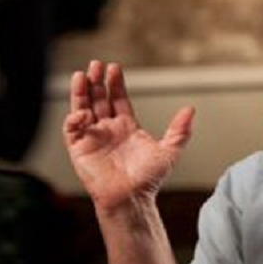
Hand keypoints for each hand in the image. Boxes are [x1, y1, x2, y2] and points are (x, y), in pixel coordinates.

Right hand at [62, 61, 194, 212]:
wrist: (131, 198)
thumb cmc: (148, 180)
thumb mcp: (169, 151)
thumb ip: (179, 130)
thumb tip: (190, 110)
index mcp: (127, 126)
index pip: (118, 98)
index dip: (116, 83)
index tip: (114, 68)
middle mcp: (108, 129)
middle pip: (99, 99)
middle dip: (97, 81)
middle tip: (96, 65)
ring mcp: (93, 137)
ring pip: (82, 108)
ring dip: (81, 92)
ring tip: (81, 75)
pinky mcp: (79, 149)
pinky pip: (72, 129)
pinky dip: (74, 118)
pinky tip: (82, 112)